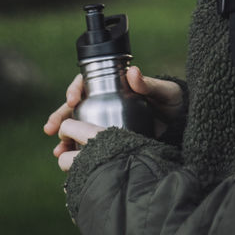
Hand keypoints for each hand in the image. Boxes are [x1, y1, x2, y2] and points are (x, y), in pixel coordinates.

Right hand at [43, 66, 183, 171]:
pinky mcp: (109, 138)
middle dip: (60, 116)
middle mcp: (107, 102)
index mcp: (115, 87)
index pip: (88, 83)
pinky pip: (88, 143)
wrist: (183, 126)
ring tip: (58, 150)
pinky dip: (76, 152)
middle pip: (76, 107)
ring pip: (78, 126)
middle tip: (51, 129)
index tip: (72, 100)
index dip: (75, 89)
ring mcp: (106, 121)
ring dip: (64, 138)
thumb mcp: (164, 92)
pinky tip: (69, 162)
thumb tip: (133, 72)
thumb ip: (149, 84)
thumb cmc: (173, 103)